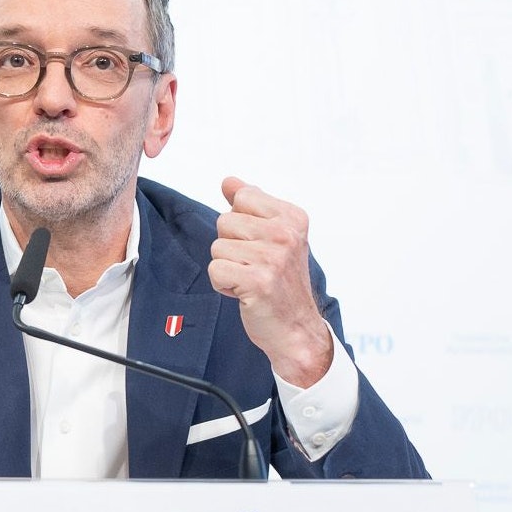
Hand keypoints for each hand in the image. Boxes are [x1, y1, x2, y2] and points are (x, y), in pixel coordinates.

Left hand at [208, 176, 333, 386]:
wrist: (296, 329)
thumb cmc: (282, 282)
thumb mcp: (274, 237)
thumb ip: (251, 206)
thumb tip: (228, 182)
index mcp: (293, 217)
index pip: (242, 198)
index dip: (241, 224)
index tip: (260, 245)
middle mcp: (286, 234)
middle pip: (225, 221)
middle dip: (231, 247)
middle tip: (255, 267)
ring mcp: (273, 257)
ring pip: (217, 247)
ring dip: (227, 267)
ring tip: (250, 280)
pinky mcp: (258, 280)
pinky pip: (215, 269)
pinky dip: (223, 285)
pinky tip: (244, 293)